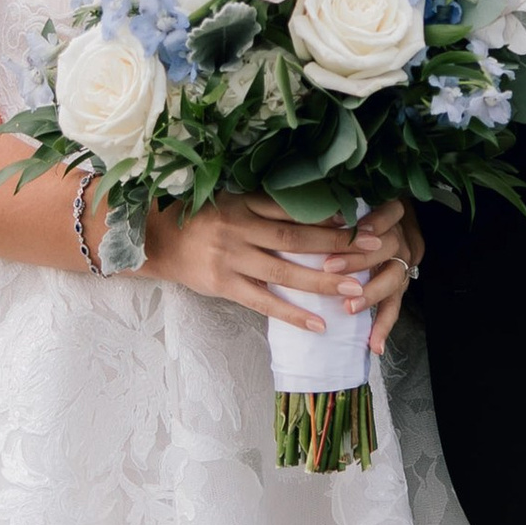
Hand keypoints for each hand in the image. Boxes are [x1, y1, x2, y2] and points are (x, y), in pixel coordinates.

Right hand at [143, 191, 419, 344]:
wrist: (152, 241)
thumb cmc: (196, 220)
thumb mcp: (227, 201)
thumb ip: (262, 206)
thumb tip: (311, 210)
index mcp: (243, 203)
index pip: (293, 209)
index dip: (326, 214)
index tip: (359, 218)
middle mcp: (240, 229)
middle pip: (296, 238)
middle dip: (337, 245)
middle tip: (373, 249)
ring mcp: (231, 259)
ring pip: (285, 272)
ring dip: (323, 282)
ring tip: (356, 290)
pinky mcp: (224, 285)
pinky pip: (264, 302)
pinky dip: (293, 313)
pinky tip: (319, 323)